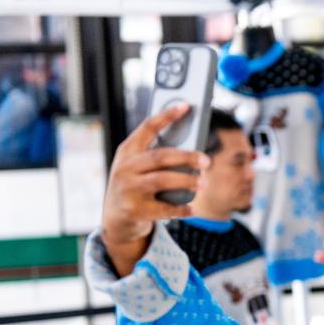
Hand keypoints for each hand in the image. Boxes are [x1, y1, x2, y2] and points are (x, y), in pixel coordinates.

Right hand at [101, 104, 209, 275]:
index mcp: (127, 151)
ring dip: (186, 181)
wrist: (116, 219)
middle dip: (186, 157)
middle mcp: (125, 167)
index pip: (147, 127)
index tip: (186, 105)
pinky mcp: (135, 210)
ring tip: (204, 182)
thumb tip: (194, 147)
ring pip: (162, 180)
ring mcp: (128, 189)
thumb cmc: (135, 185)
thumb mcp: (138, 167)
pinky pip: (164, 209)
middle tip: (207, 160)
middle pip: (160, 156)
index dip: (167, 115)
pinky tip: (193, 208)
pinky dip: (181, 209)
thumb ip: (157, 155)